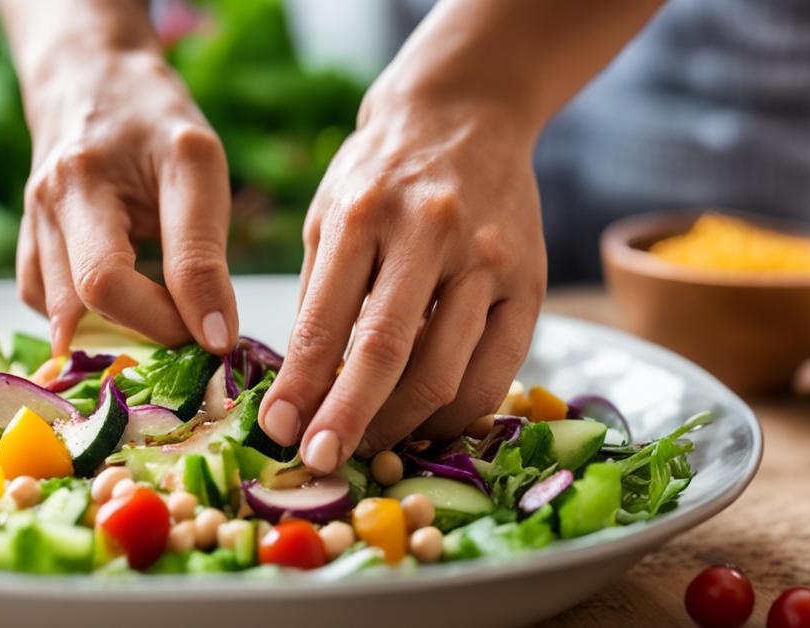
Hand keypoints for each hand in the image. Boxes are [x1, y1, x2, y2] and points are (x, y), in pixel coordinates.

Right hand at [17, 50, 237, 354]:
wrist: (89, 77)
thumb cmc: (153, 121)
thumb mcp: (199, 165)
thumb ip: (203, 252)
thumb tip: (214, 337)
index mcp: (98, 170)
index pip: (113, 277)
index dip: (169, 321)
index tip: (218, 338)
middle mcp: (54, 196)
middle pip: (88, 299)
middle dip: (149, 327)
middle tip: (193, 322)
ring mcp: (32, 218)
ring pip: (63, 312)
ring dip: (119, 326)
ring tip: (162, 307)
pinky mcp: (26, 238)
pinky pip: (45, 302)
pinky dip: (86, 316)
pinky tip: (123, 296)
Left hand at [259, 92, 546, 473]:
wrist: (465, 113)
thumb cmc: (380, 173)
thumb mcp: (328, 215)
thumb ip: (318, 295)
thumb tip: (303, 385)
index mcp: (362, 215)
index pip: (326, 321)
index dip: (302, 386)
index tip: (279, 429)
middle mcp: (429, 234)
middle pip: (388, 352)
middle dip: (349, 419)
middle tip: (322, 460)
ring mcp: (487, 259)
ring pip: (447, 371)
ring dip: (403, 425)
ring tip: (369, 446)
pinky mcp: (530, 281)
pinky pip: (498, 370)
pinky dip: (459, 411)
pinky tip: (427, 422)